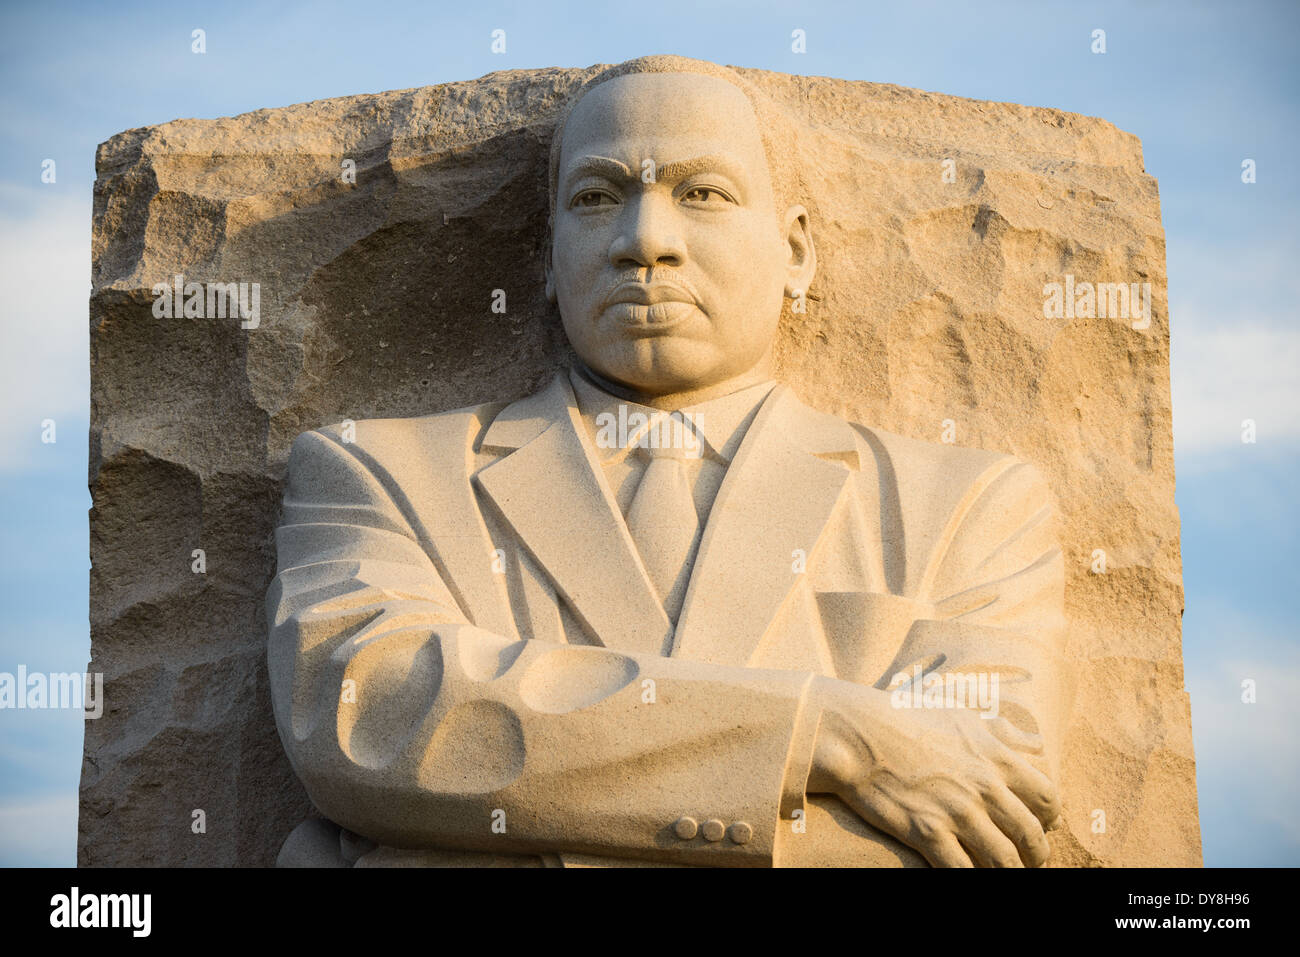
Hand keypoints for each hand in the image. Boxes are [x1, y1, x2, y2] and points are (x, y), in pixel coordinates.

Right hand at [805, 675, 1060, 866]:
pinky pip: (964, 871)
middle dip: (1035, 855)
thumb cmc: (903, 718)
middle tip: (1026, 861)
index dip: (1048, 819)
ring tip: (1002, 875)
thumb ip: (1000, 734)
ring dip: (1009, 873)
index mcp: (995, 757)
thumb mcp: (960, 716)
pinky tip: (968, 876)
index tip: (1039, 826)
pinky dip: (973, 880)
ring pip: (1004, 861)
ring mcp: (957, 812)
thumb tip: (1033, 743)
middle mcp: (984, 786)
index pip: (1048, 798)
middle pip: (1031, 836)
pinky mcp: (927, 832)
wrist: (854, 732)